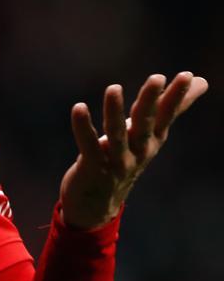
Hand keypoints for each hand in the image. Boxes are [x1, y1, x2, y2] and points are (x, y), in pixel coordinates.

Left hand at [60, 72, 207, 229]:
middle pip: (146, 123)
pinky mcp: (93, 167)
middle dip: (151, 101)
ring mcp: (117, 161)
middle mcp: (138, 150)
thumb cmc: (126, 159)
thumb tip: (202, 81)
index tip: (188, 76)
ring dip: (115, 111)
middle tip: (157, 78)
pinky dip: (83, 127)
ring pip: (117, 134)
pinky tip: (79, 107)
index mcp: (152, 140)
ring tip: (114, 88)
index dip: (177, 96)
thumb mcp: (150, 134)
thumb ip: (171, 108)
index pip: (167, 115)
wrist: (98, 204)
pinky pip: (89, 145)